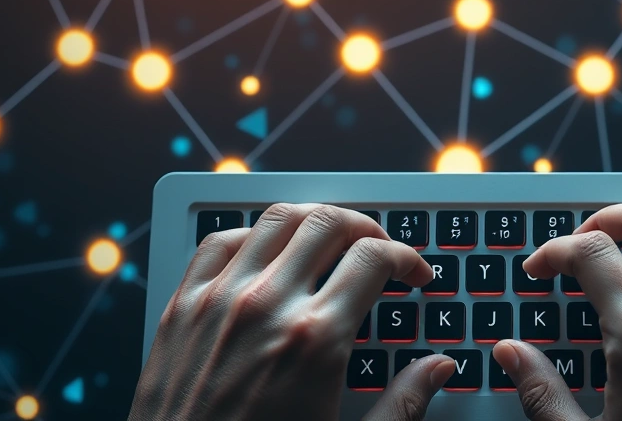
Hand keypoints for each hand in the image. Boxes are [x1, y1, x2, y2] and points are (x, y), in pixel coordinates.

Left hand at [129, 204, 454, 420]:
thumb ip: (402, 404)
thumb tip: (439, 367)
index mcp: (315, 340)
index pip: (374, 257)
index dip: (406, 257)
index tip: (414, 272)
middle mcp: (267, 306)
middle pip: (327, 223)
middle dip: (365, 227)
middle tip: (378, 248)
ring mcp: (219, 300)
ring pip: (277, 219)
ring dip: (313, 220)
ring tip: (331, 240)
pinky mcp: (182, 309)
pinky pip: (220, 242)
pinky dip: (253, 234)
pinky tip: (268, 250)